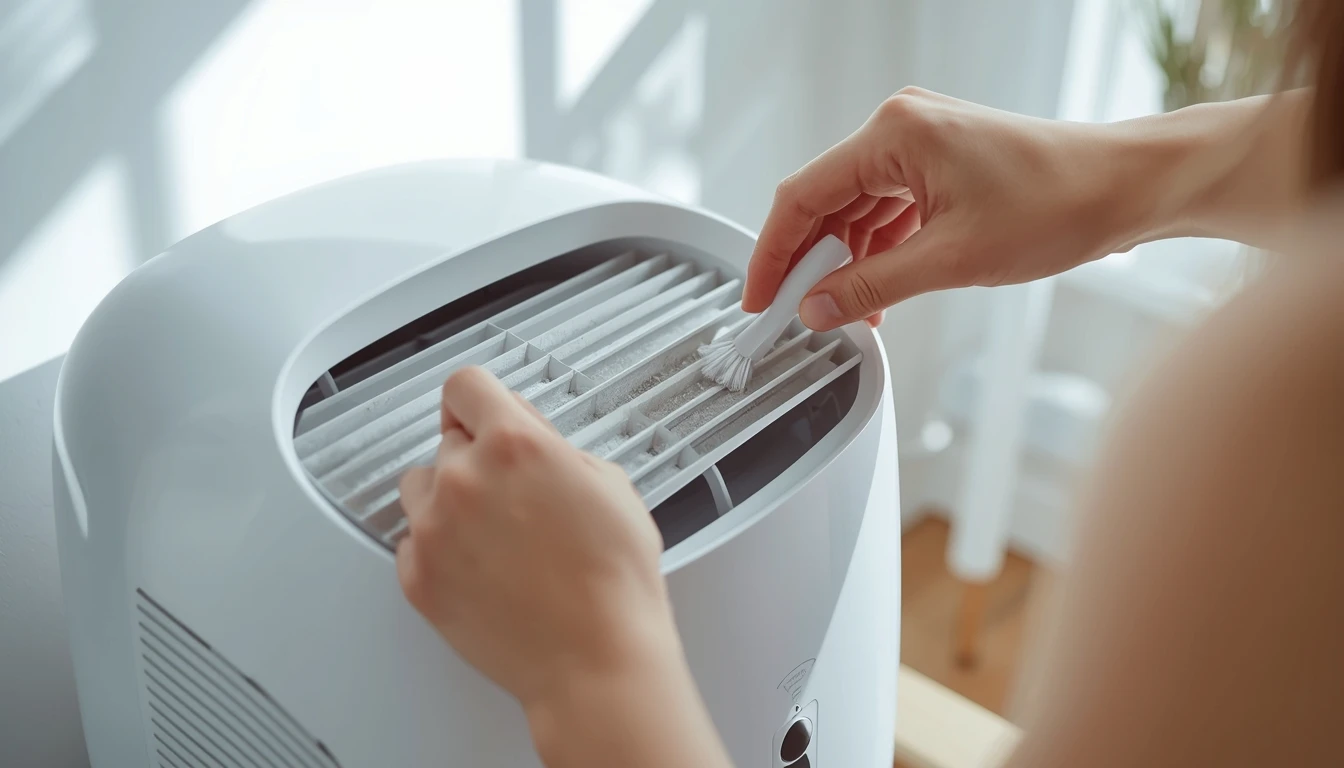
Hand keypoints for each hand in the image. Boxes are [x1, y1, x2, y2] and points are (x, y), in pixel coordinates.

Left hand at [397, 366, 668, 708]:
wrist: (596, 659)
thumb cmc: (614, 581)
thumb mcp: (610, 482)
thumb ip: (555, 446)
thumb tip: (530, 438)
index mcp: (513, 444)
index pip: (465, 386)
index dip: (481, 402)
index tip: (484, 414)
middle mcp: (463, 479)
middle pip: (447, 440)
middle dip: (477, 458)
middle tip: (515, 496)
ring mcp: (432, 530)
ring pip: (420, 488)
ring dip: (450, 499)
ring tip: (496, 535)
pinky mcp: (417, 577)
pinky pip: (412, 542)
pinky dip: (441, 550)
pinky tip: (485, 569)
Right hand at [744, 87, 1147, 330]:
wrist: (1127, 187)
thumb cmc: (1059, 202)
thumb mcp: (950, 259)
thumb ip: (870, 286)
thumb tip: (817, 308)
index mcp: (894, 134)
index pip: (803, 195)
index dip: (772, 253)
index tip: (759, 298)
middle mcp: (901, 128)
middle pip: (825, 200)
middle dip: (809, 261)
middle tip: (797, 314)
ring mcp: (921, 142)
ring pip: (856, 209)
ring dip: (846, 261)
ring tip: (843, 312)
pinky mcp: (941, 162)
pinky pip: (888, 209)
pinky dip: (878, 250)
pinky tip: (876, 290)